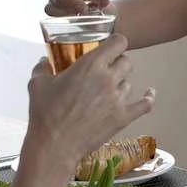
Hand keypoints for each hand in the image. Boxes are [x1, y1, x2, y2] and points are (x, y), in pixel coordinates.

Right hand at [24, 36, 153, 167]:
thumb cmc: (45, 114)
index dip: (116, 43)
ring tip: (109, 90)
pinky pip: (145, 104)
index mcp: (90, 65)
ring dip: (121, 84)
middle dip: (118, 63)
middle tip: (108, 69)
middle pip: (127, 62)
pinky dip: (148, 98)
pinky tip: (149, 93)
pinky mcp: (123, 117)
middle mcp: (108, 78)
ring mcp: (118, 98)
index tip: (111, 46)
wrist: (55, 145)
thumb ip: (42, 68)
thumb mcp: (37, 84)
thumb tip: (44, 62)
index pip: (118, 42)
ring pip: (129, 83)